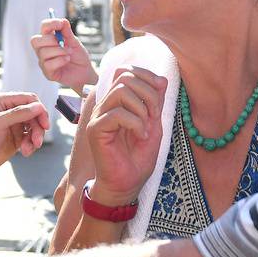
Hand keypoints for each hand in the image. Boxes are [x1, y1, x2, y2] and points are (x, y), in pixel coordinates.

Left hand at [0, 93, 49, 174]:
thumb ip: (19, 113)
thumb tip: (38, 107)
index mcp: (4, 101)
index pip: (30, 99)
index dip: (39, 110)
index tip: (44, 123)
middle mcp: (11, 111)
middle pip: (35, 114)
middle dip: (38, 128)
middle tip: (37, 140)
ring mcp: (15, 124)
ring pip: (35, 127)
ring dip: (35, 138)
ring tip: (30, 148)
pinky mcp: (17, 137)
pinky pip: (32, 138)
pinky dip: (31, 145)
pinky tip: (25, 151)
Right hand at [30, 18, 94, 89]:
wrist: (85, 72)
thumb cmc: (78, 57)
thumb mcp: (74, 42)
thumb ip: (67, 32)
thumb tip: (63, 20)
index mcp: (49, 39)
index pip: (43, 28)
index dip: (50, 24)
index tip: (61, 24)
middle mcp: (43, 50)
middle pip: (35, 40)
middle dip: (50, 40)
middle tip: (62, 43)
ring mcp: (44, 62)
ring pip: (43, 53)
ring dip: (60, 51)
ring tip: (69, 53)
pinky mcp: (48, 73)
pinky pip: (48, 64)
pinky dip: (60, 60)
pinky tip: (67, 60)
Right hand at [83, 69, 165, 207]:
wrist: (126, 185)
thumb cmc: (138, 158)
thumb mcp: (154, 125)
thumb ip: (156, 102)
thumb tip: (162, 79)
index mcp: (117, 102)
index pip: (126, 71)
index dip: (146, 77)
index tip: (159, 97)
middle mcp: (105, 105)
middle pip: (124, 76)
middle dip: (148, 92)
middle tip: (154, 115)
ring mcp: (98, 116)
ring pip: (121, 90)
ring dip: (142, 107)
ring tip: (147, 126)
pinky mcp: (95, 129)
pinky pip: (117, 113)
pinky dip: (135, 123)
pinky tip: (140, 136)